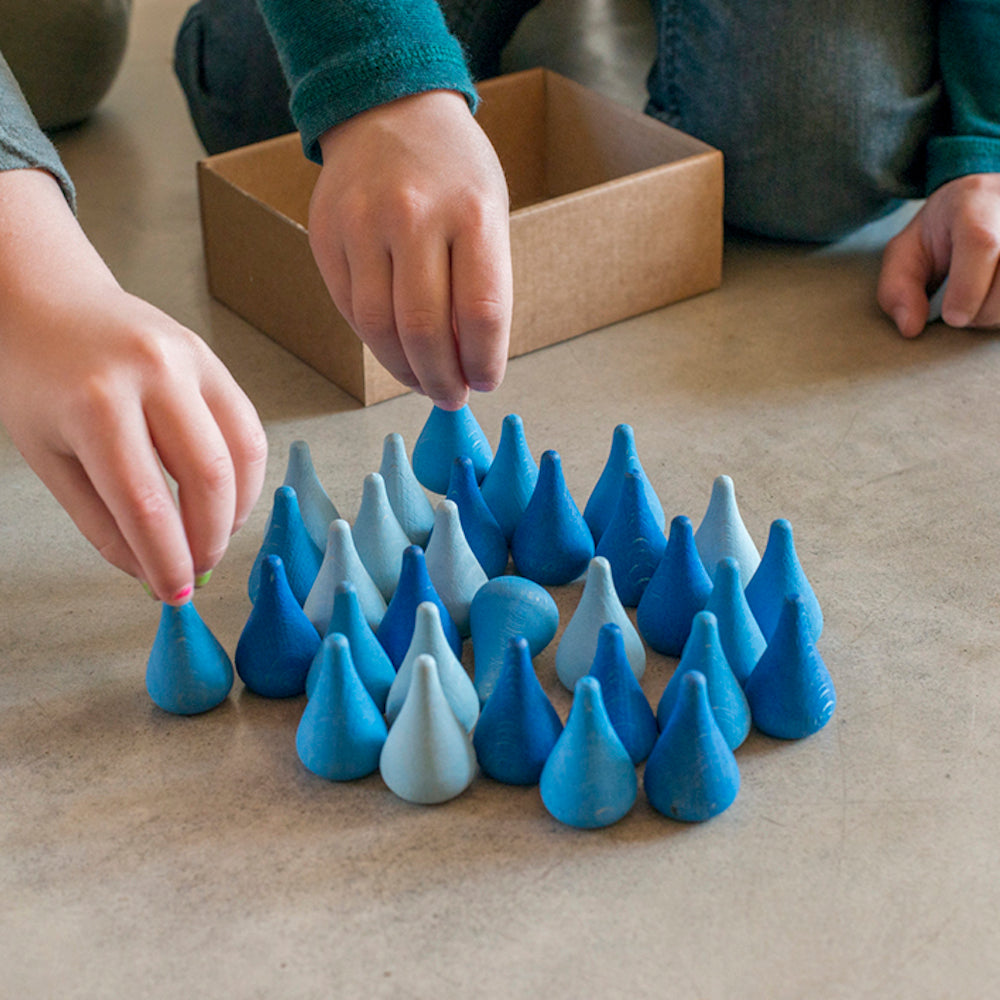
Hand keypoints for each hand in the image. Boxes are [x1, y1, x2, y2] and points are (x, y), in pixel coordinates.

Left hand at [0, 169, 267, 603]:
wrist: (46, 300)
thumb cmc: (35, 378)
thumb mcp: (48, 457)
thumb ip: (100, 521)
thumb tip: (150, 571)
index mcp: (95, 404)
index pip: (146, 504)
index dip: (167, 559)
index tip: (173, 592)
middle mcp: (151, 375)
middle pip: (207, 479)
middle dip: (210, 539)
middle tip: (198, 569)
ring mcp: (189, 360)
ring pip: (240, 454)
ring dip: (235, 510)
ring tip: (213, 536)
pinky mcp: (212, 359)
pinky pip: (247, 428)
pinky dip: (244, 474)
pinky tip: (225, 497)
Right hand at [309, 89, 511, 408]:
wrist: (388, 108)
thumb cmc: (452, 171)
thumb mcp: (488, 214)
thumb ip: (481, 285)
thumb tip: (466, 362)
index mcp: (472, 213)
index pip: (481, 314)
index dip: (484, 362)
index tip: (485, 382)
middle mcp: (414, 217)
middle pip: (426, 330)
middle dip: (442, 379)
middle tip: (452, 396)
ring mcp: (362, 225)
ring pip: (380, 329)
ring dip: (405, 371)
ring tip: (424, 381)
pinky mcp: (326, 236)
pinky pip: (351, 309)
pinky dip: (375, 342)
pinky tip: (394, 349)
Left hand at [878, 173, 999, 336]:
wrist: (986, 201)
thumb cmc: (943, 231)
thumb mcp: (906, 252)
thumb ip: (897, 288)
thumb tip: (910, 327)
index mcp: (976, 200)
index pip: (982, 244)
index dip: (968, 290)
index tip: (953, 317)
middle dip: (982, 311)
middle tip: (962, 309)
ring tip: (983, 301)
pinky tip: (998, 297)